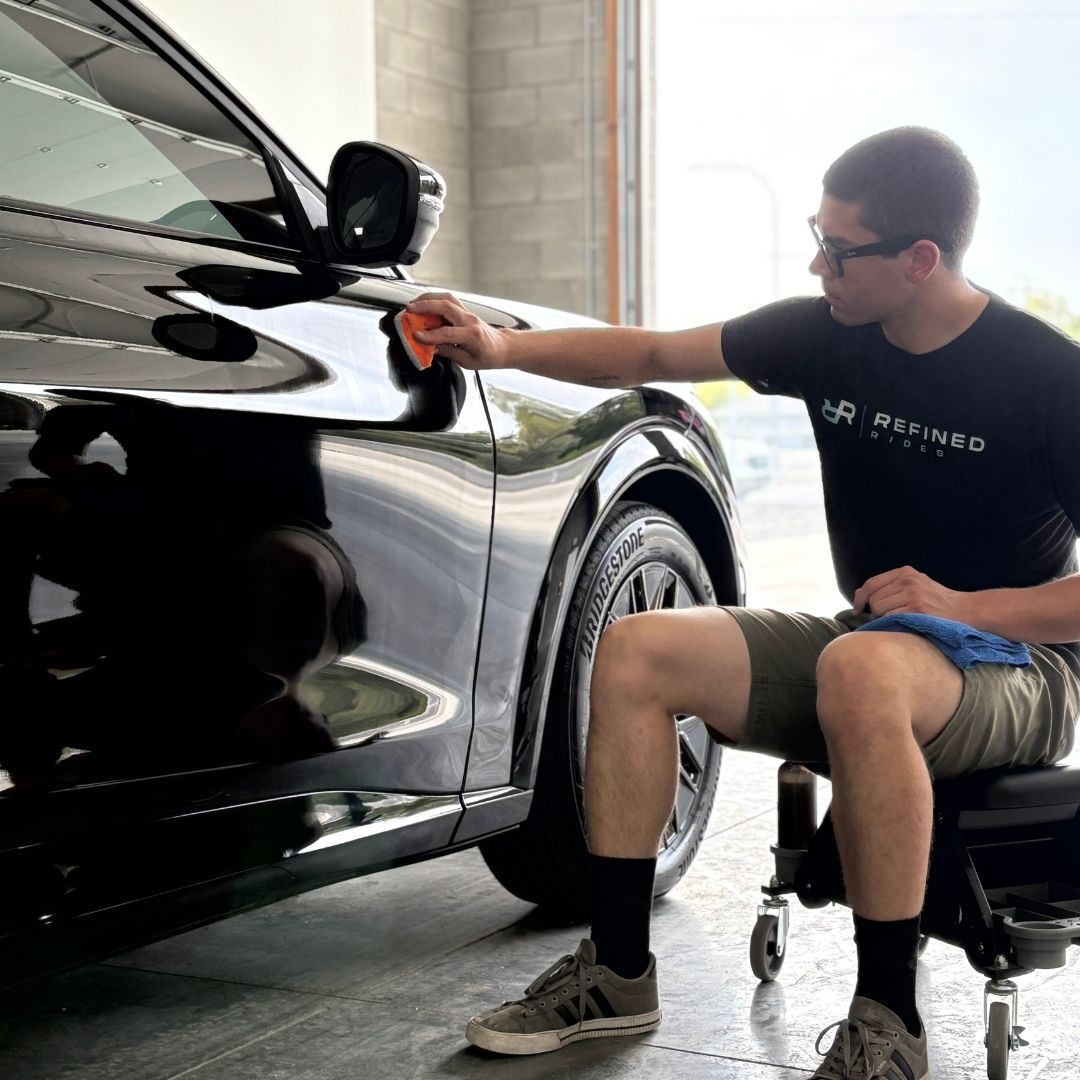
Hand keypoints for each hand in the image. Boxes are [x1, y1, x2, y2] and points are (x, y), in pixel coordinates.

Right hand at [405, 292, 509, 370]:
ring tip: (414, 303)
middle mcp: (470, 320)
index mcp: (472, 336)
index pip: (447, 333)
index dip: (430, 335)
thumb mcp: (468, 362)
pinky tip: (424, 303)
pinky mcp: (464, 311)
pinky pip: (448, 300)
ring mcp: (467, 313)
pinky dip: (434, 299)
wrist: (503, 347)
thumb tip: (431, 347)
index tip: (416, 336)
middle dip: (425, 306)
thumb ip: (449, 352)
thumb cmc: (489, 356)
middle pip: (446, 306)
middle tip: (409, 310)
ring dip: (428, 298)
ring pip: (447, 298)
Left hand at [852, 565, 968, 620]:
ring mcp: (912, 594)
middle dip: (873, 611)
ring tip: (897, 621)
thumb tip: (858, 594)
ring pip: (878, 609)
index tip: (856, 608)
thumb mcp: (915, 585)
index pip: (871, 583)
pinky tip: (901, 625)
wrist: (966, 610)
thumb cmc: (938, 601)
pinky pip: (889, 618)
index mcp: (906, 572)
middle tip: (886, 618)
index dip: (860, 597)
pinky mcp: (916, 609)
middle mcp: (908, 580)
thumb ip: (889, 586)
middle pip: (873, 598)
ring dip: (882, 619)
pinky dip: (890, 624)